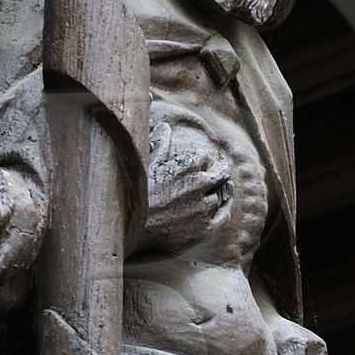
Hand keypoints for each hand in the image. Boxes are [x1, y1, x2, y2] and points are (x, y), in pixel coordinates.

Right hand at [141, 113, 231, 252]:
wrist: (130, 228)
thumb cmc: (138, 194)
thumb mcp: (148, 165)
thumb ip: (161, 144)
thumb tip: (164, 126)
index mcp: (188, 165)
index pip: (206, 157)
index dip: (202, 162)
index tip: (199, 166)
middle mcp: (199, 184)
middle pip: (221, 174)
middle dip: (218, 174)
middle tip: (216, 177)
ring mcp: (203, 208)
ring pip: (219, 196)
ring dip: (214, 195)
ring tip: (208, 196)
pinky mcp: (204, 228)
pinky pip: (223, 216)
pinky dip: (224, 210)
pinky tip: (220, 208)